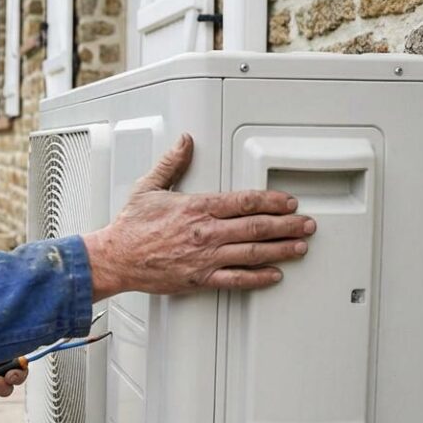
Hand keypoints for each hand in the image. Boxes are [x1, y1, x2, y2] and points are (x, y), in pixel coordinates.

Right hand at [82, 133, 315, 299]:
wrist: (116, 258)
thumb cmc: (131, 227)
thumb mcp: (148, 187)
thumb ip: (171, 163)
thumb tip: (184, 143)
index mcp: (197, 208)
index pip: (244, 201)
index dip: (272, 200)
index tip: (288, 202)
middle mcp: (205, 233)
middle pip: (256, 227)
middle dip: (287, 225)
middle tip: (306, 224)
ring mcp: (205, 257)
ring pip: (252, 253)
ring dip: (280, 249)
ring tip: (299, 247)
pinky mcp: (200, 278)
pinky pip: (236, 280)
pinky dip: (258, 278)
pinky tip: (274, 275)